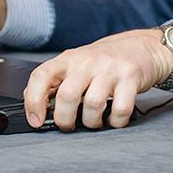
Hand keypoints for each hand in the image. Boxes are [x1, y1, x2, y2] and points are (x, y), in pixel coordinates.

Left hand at [23, 29, 172, 130]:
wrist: (141, 47)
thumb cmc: (104, 61)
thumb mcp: (75, 64)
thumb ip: (54, 81)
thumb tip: (31, 100)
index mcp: (69, 59)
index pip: (42, 76)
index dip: (33, 101)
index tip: (36, 120)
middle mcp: (88, 62)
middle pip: (67, 96)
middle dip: (65, 120)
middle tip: (69, 125)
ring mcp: (111, 69)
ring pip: (93, 105)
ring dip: (91, 122)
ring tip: (94, 121)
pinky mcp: (131, 78)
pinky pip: (121, 109)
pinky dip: (115, 121)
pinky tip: (113, 118)